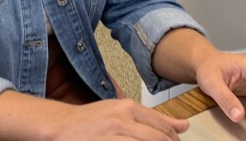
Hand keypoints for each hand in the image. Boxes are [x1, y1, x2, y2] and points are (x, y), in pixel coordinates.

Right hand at [50, 99, 188, 140]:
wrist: (61, 127)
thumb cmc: (91, 122)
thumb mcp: (122, 113)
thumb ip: (153, 119)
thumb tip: (184, 125)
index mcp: (127, 107)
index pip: (161, 126)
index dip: (173, 139)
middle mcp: (120, 119)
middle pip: (156, 138)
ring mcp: (111, 135)